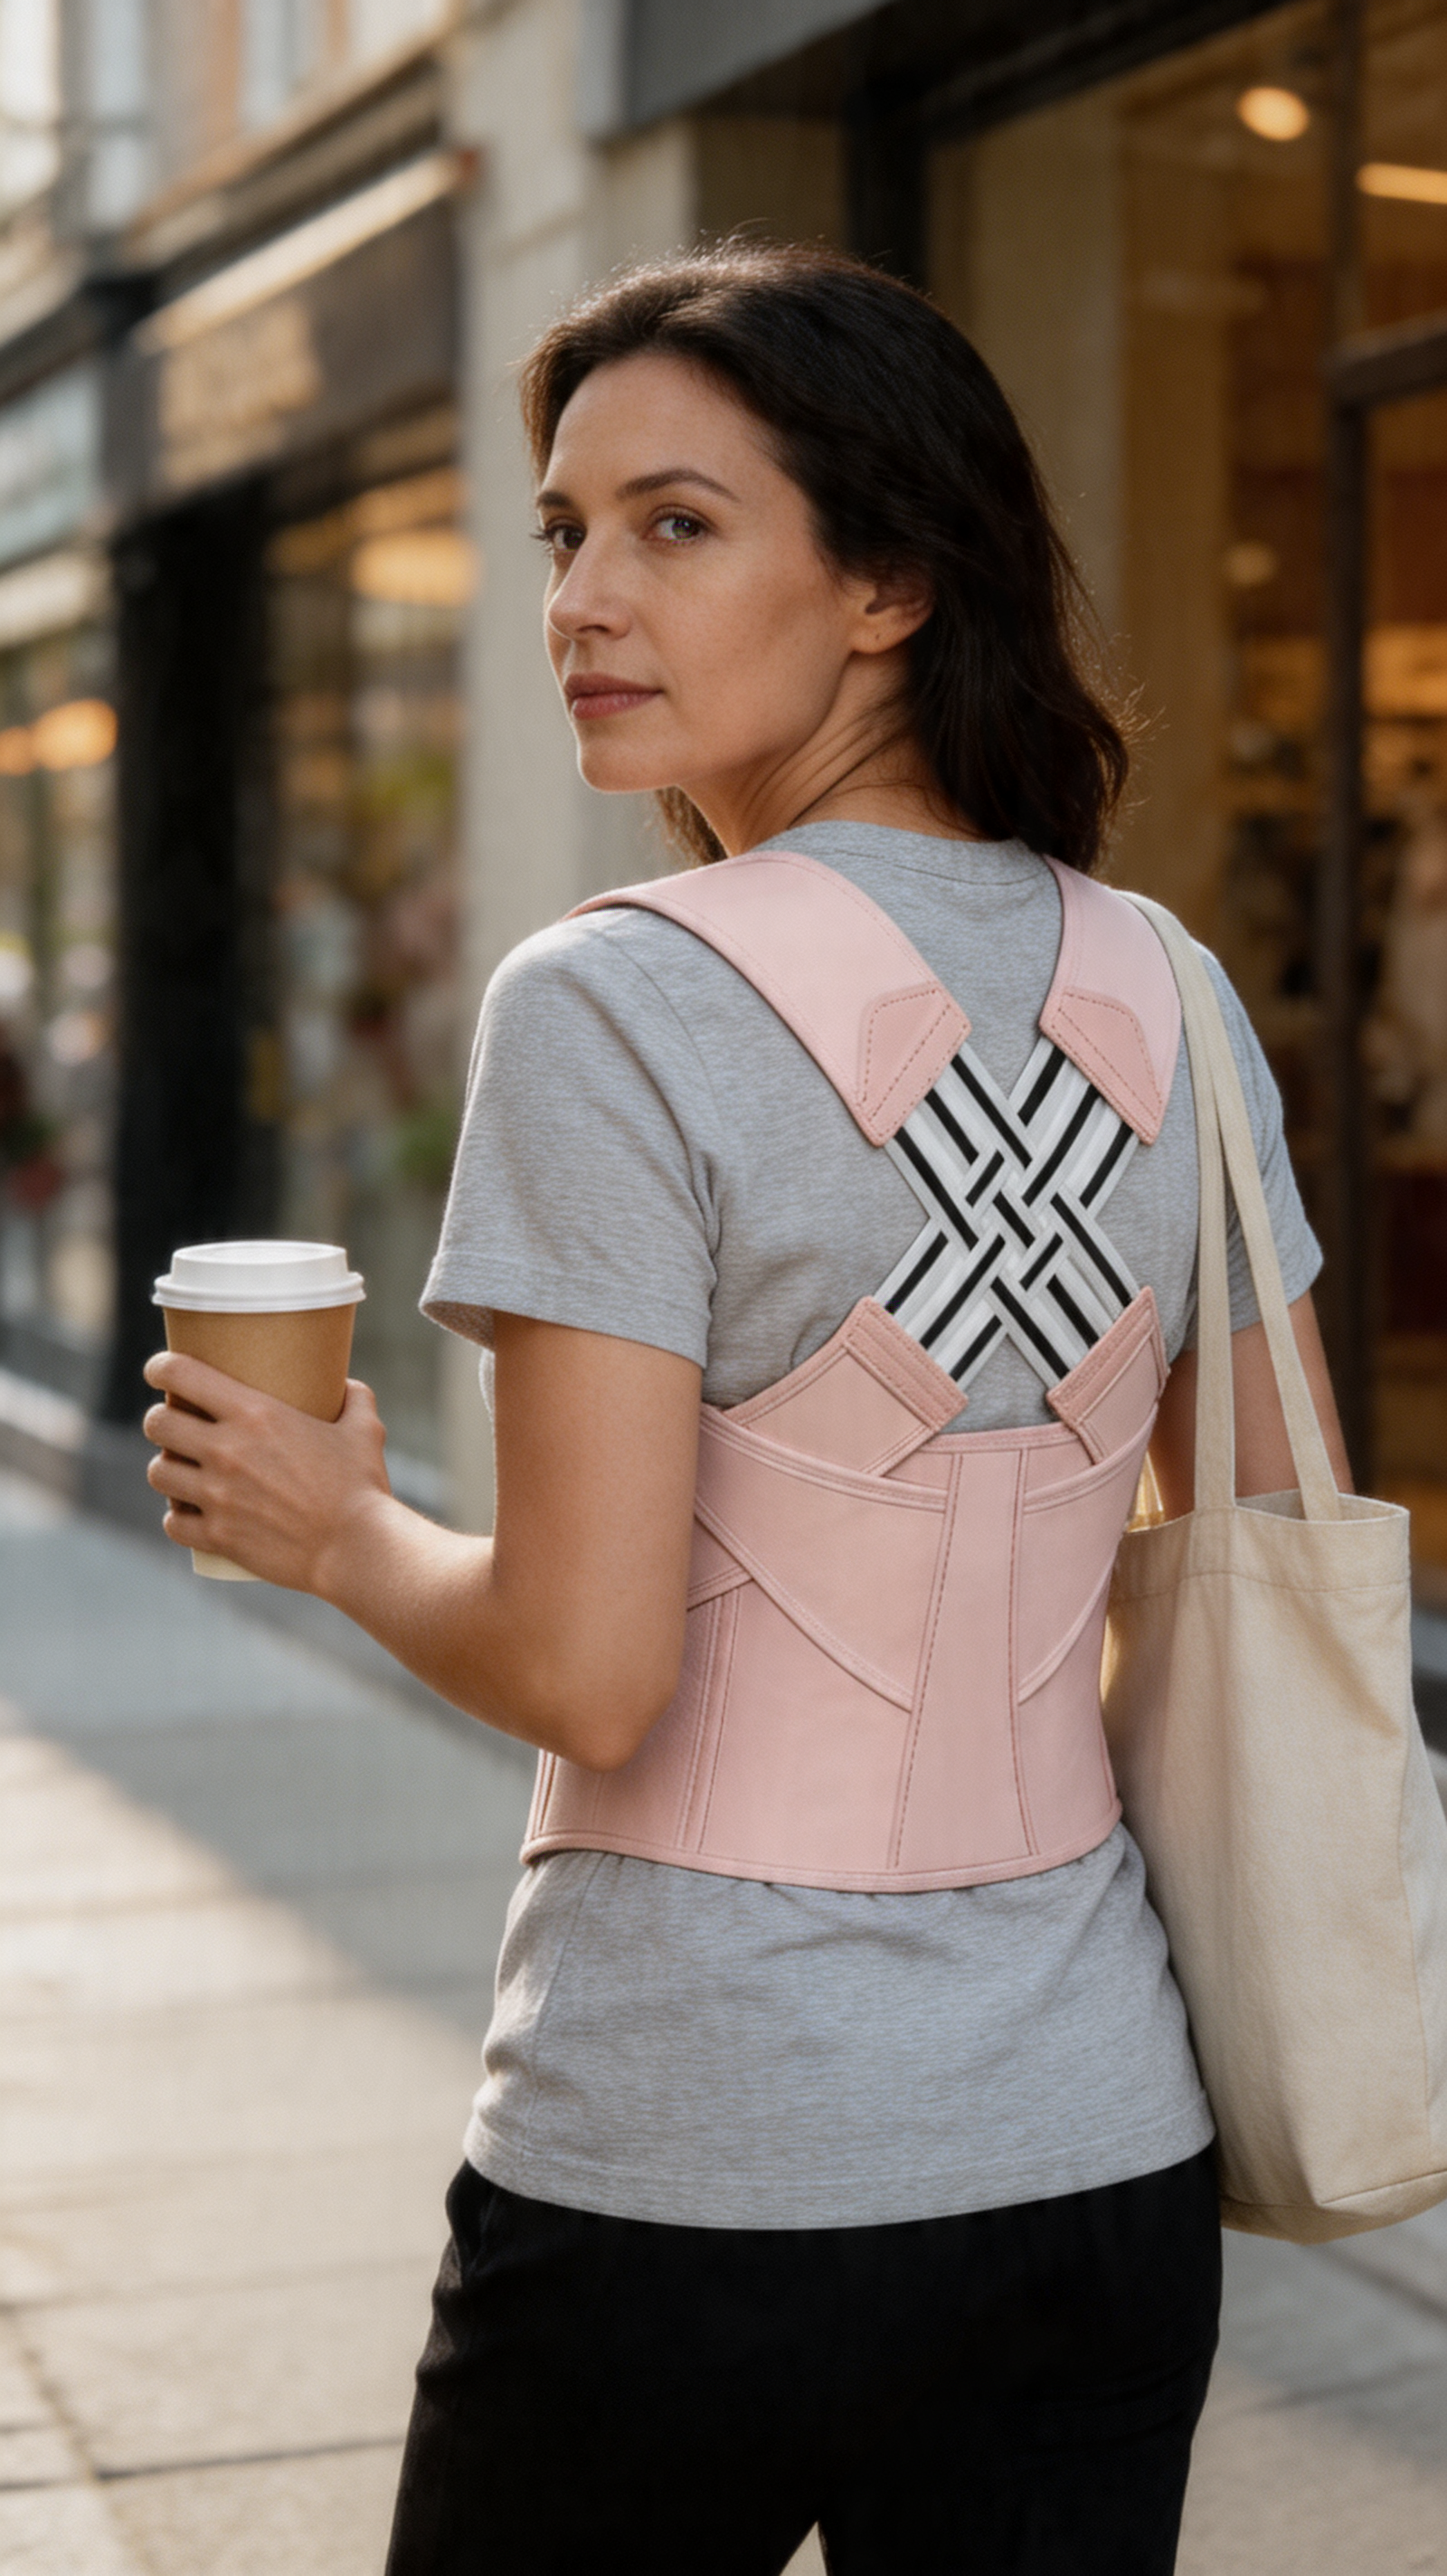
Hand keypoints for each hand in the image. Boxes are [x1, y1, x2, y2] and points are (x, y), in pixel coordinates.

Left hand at [141, 1351, 393, 1591]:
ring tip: (181, 1471)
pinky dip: (178, 1519)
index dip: (161, 1368)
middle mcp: (226, 1450)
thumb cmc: (362, 1486)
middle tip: (175, 1425)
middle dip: (161, 1421)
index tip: (160, 1370)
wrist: (356, 1548)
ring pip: (158, 1473)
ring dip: (167, 1469)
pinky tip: (188, 1515)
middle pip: (158, 1423)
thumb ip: (354, 1400)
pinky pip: (172, 1524)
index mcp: (255, 1413)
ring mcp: (217, 1496)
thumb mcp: (364, 1430)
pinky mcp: (217, 1536)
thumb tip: (346, 1387)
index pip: (180, 1374)